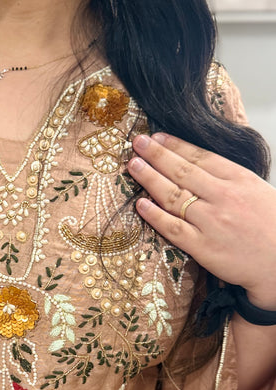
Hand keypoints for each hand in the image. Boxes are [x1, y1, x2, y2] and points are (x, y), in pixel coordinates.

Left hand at [127, 133, 275, 308]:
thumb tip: (201, 166)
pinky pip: (173, 228)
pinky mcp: (203, 247)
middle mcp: (223, 197)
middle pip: (183, 171)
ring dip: (150, 178)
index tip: (157, 136)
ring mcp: (211, 222)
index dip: (175, 145)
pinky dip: (155, 215)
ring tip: (133, 165)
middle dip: (157, 154)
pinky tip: (140, 204)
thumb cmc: (272, 227)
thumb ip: (230, 178)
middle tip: (137, 142)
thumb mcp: (257, 190)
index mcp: (239, 179)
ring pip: (174, 196)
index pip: (201, 157)